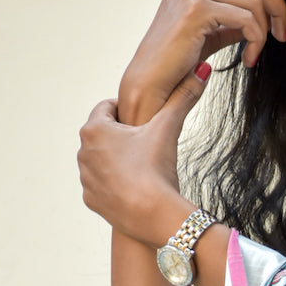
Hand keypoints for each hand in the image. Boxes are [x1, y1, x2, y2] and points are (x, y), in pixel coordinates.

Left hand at [80, 66, 211, 246]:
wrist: (156, 216)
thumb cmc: (158, 170)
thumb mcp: (169, 129)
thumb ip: (183, 97)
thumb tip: (202, 68)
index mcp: (94, 128)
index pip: (109, 108)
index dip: (130, 113)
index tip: (146, 122)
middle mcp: (83, 151)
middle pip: (105, 135)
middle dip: (124, 139)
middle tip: (149, 148)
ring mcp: (85, 178)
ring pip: (103, 161)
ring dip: (119, 162)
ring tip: (144, 171)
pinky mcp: (91, 200)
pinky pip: (103, 187)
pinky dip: (117, 186)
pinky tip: (137, 190)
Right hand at [118, 0, 285, 124]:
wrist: (153, 78)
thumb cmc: (177, 59)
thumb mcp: (209, 32)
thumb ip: (232, 19)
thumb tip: (258, 17)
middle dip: (277, 6)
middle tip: (280, 33)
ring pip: (255, 1)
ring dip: (264, 32)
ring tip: (254, 54)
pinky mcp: (199, 9)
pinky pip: (247, 20)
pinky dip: (256, 42)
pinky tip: (248, 59)